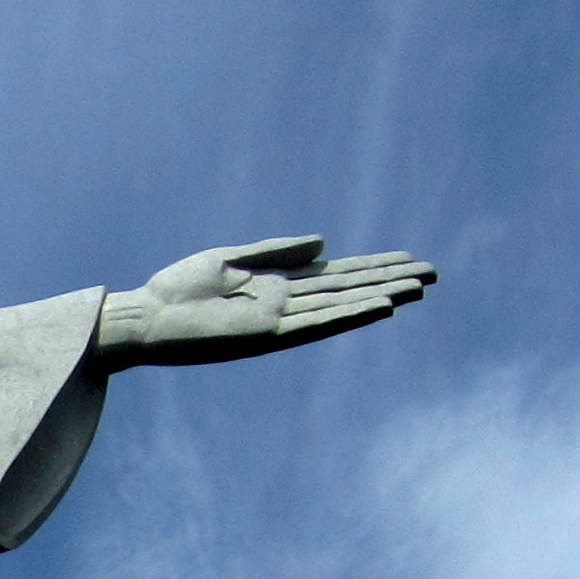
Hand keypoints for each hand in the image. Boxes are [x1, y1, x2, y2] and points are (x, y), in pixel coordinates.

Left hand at [90, 236, 435, 371]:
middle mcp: (286, 304)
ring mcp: (280, 321)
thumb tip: (325, 243)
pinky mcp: (267, 335)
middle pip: (348, 289)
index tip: (409, 258)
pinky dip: (349, 316)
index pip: (336, 274)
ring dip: (380, 297)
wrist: (146, 317)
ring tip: (418, 289)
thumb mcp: (230, 259)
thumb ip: (277, 251)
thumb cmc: (178, 289)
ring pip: (341, 306)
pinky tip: (379, 308)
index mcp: (278, 284)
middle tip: (433, 274)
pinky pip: (317, 324)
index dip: (373, 266)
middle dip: (389, 281)